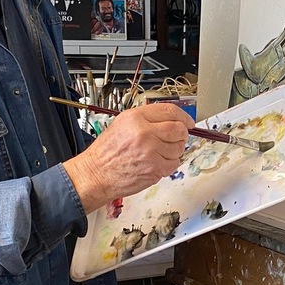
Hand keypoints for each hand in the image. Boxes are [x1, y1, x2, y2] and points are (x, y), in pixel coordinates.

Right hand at [63, 103, 194, 212]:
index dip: (184, 116)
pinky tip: (157, 162)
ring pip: (179, 147)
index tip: (188, 121)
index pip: (170, 111)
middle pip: (179, 129)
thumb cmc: (107, 152)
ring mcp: (151, 152)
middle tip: (177, 138)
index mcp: (136, 118)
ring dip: (175, 150)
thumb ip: (146, 118)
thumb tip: (171, 118)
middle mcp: (144, 133)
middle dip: (182, 134)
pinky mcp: (155, 169)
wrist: (96, 174)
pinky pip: (175, 163)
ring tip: (160, 152)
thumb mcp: (122, 123)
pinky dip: (170, 163)